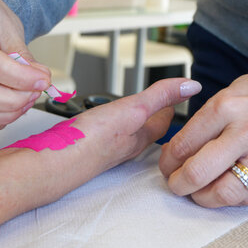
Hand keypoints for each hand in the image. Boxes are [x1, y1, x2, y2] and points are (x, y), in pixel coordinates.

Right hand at [71, 78, 202, 169]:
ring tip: (135, 111)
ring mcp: (104, 149)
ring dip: (132, 122)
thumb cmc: (91, 141)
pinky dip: (109, 127)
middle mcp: (124, 145)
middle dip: (154, 115)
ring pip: (125, 133)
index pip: (164, 121)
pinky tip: (101, 124)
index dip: (172, 105)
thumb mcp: (133, 109)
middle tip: (161, 103)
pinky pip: (105, 136)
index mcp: (140, 137)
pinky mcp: (85, 148)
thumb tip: (191, 86)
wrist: (56, 162)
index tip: (179, 95)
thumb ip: (160, 96)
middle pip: (146, 129)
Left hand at [159, 56, 247, 207]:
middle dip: (178, 183)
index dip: (167, 161)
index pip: (183, 144)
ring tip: (198, 192)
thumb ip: (205, 120)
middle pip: (198, 172)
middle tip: (175, 183)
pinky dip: (231, 200)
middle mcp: (245, 131)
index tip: (166, 165)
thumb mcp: (230, 91)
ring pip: (224, 192)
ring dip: (203, 198)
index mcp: (226, 106)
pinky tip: (224, 190)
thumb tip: (177, 148)